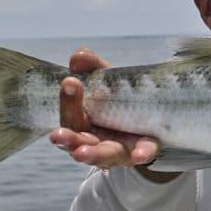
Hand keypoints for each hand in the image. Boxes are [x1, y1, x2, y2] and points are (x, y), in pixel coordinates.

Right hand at [48, 48, 166, 172]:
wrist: (152, 116)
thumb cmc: (119, 100)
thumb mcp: (106, 81)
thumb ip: (93, 67)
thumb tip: (79, 56)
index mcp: (83, 125)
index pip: (69, 119)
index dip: (68, 103)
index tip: (70, 82)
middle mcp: (97, 141)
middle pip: (80, 141)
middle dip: (69, 138)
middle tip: (58, 134)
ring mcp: (119, 149)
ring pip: (104, 155)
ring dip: (92, 154)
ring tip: (81, 152)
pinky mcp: (144, 149)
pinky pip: (143, 153)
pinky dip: (140, 154)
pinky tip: (138, 155)